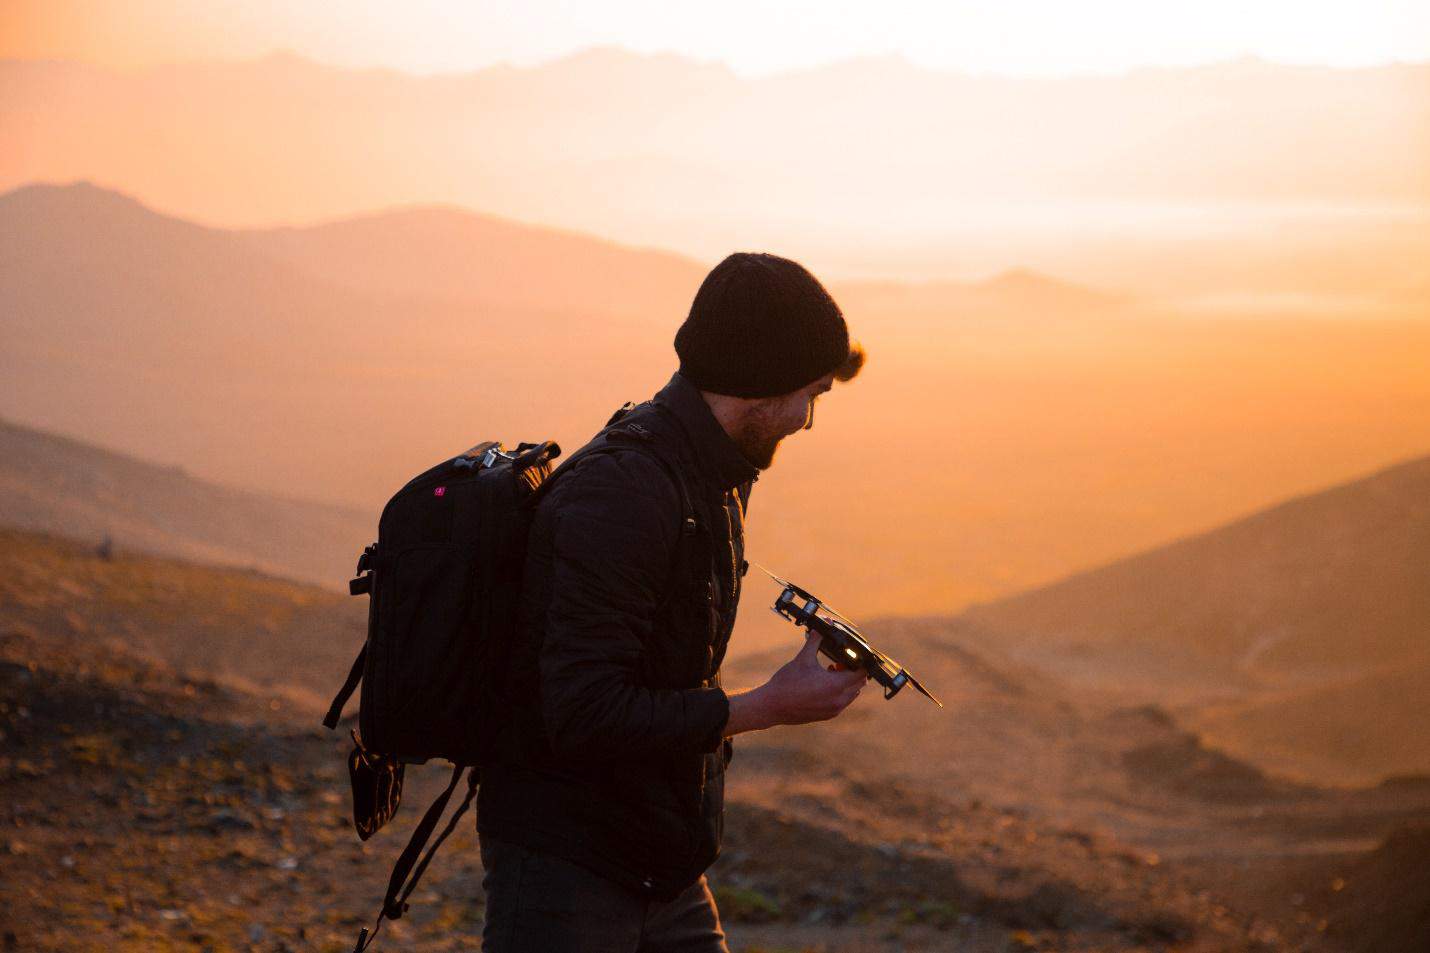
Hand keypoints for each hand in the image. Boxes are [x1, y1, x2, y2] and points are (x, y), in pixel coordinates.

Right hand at [724, 631, 866, 735]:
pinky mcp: (828, 715)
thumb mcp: (803, 658)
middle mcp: (839, 700)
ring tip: (830, 672)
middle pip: (859, 683)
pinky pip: (843, 703)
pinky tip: (824, 685)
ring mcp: (834, 710)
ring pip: (852, 694)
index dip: (860, 662)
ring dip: (847, 683)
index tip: (852, 655)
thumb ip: (815, 640)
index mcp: (836, 685)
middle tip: (838, 663)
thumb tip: (823, 624)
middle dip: (853, 671)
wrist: (772, 706)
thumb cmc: (787, 682)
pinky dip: (840, 693)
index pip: (862, 673)